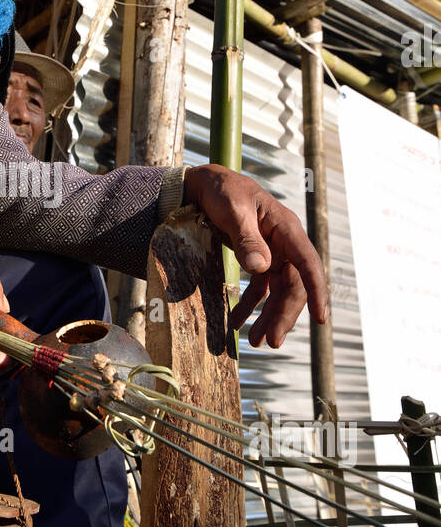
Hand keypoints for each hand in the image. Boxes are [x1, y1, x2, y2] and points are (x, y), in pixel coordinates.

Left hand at [182, 163, 328, 348]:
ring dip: (269, 317)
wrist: (203, 184)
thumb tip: (261, 268)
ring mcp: (272, 252)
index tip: (322, 319)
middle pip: (293, 285)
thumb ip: (246, 238)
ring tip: (255, 342)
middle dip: (284, 315)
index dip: (317, 292)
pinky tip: (238, 323)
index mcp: (286, 229)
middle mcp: (284, 243)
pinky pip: (260, 288)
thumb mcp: (232, 210)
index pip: (308, 264)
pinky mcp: (257, 258)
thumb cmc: (222, 190)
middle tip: (270, 342)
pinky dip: (251, 306)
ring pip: (278, 291)